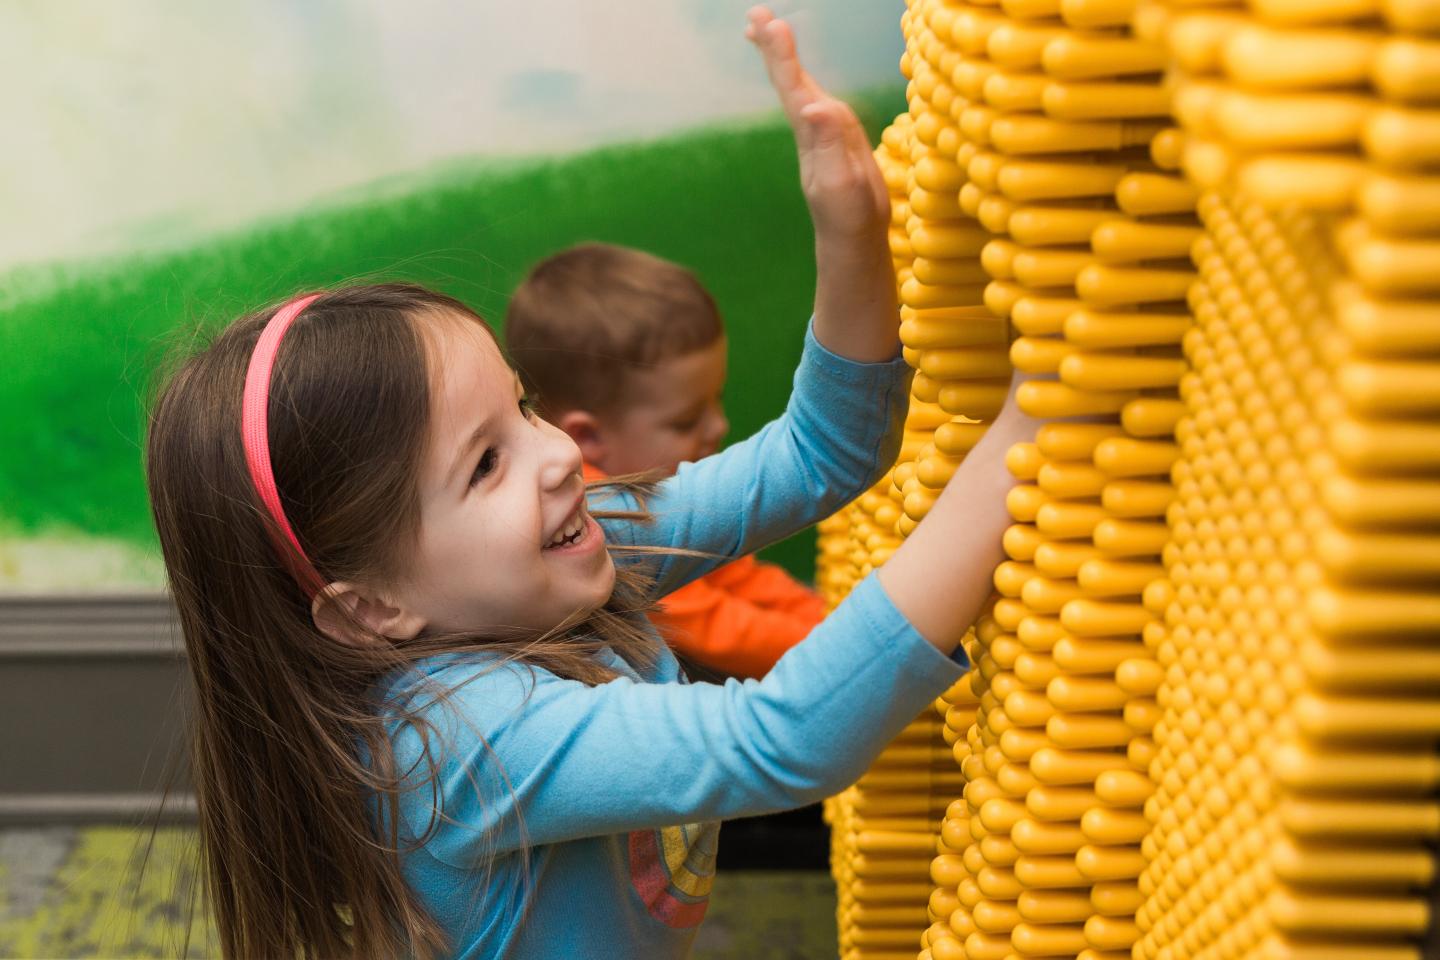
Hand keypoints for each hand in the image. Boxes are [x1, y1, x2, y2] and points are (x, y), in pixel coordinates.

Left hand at [746, 7, 889, 241]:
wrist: (853, 238)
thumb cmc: (847, 215)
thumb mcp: (840, 182)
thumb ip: (828, 144)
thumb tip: (813, 107)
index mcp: (811, 134)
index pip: (793, 87)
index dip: (783, 55)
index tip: (771, 25)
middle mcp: (814, 128)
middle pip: (790, 80)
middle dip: (773, 46)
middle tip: (755, 14)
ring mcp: (825, 132)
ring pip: (800, 85)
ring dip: (784, 56)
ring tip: (768, 29)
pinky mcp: (839, 138)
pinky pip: (818, 97)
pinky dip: (805, 77)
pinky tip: (799, 71)